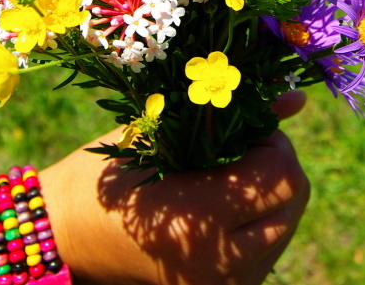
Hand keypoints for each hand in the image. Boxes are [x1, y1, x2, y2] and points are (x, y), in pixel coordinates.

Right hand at [40, 92, 309, 284]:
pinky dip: (260, 220)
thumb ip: (232, 116)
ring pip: (286, 224)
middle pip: (293, 199)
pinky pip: (269, 249)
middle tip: (243, 145)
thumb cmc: (105, 177)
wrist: (68, 239)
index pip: (281, 173)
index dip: (271, 138)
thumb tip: (296, 98)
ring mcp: (222, 284)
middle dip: (277, 162)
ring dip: (272, 193)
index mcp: (197, 216)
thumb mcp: (161, 136)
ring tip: (231, 175)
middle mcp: (217, 261)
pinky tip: (227, 205)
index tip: (243, 124)